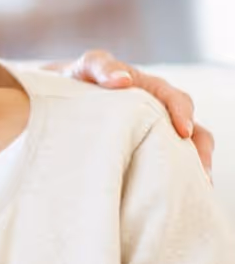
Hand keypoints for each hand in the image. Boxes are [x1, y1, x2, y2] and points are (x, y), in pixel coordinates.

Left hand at [46, 50, 214, 178]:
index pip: (178, 101)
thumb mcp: (89, 67)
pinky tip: (166, 196)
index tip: (184, 131)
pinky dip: (169, 179)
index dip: (183, 114)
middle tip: (199, 174)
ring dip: (189, 171)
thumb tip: (122, 80)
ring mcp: (153, 134)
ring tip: (190, 191)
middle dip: (199, 152)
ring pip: (182, 153)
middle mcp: (160, 113)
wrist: (64, 95)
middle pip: (193, 132)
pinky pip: (162, 167)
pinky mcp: (142, 153)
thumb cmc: (82, 78)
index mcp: (152, 90)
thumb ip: (102, 68)